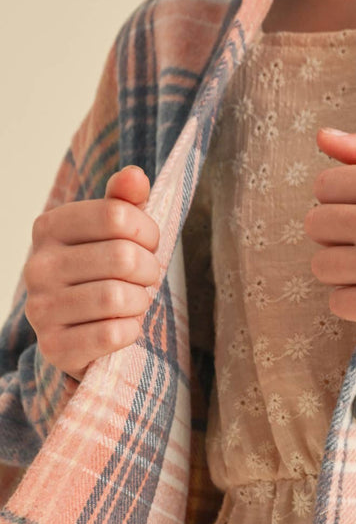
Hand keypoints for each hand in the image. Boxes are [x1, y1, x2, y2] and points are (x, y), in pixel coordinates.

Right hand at [25, 165, 160, 379]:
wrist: (78, 333)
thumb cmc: (100, 275)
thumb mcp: (111, 234)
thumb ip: (123, 203)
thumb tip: (135, 176)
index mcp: (49, 227)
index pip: (116, 215)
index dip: (147, 231)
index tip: (149, 244)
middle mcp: (37, 266)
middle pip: (122, 256)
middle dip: (149, 270)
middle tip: (146, 279)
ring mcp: (41, 308)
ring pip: (117, 297)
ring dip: (140, 303)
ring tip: (135, 303)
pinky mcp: (55, 347)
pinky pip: (111, 335)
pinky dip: (130, 331)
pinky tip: (125, 328)